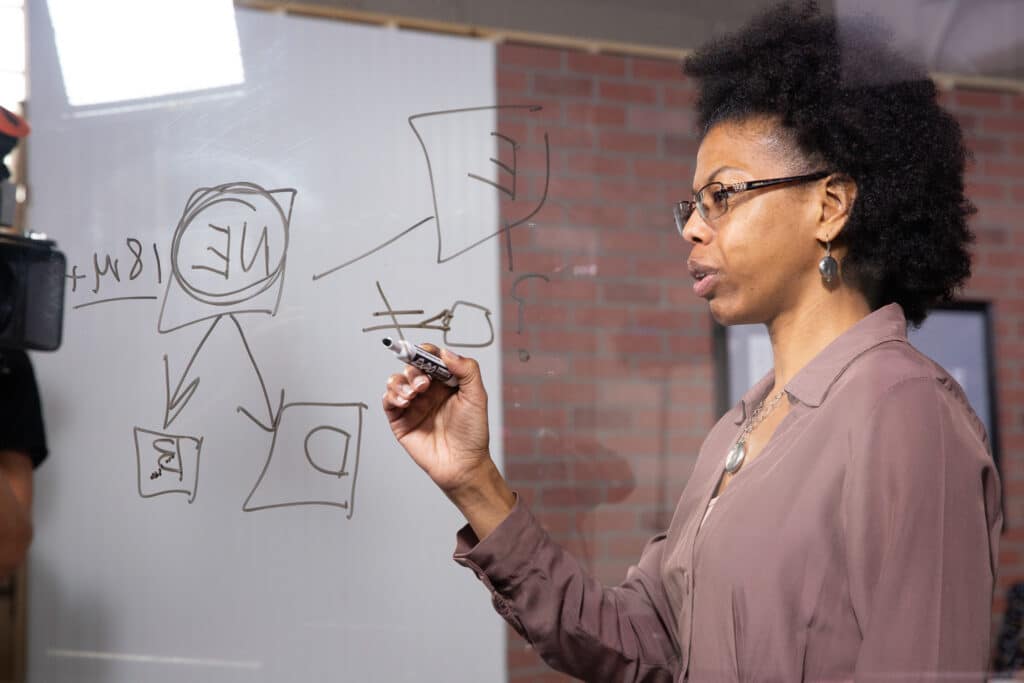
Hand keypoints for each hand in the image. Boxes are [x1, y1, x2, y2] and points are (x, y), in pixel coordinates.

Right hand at [382, 345, 493, 495]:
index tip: (423, 351)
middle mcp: (428, 391)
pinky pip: (388, 401)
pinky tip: (404, 402)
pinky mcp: (400, 420)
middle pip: (411, 367)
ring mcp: (413, 405)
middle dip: (414, 370)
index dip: (424, 351)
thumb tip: (446, 352)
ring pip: (396, 381)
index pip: (431, 358)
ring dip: (401, 382)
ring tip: (413, 394)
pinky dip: (391, 395)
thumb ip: (466, 370)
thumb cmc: (472, 433)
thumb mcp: (477, 396)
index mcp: (445, 382)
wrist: (462, 464)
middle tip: (424, 384)